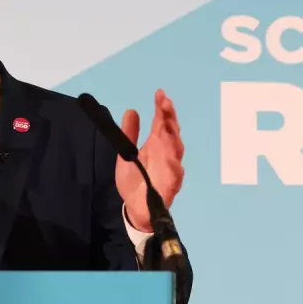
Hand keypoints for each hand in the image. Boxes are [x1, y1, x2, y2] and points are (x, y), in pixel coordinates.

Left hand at [115, 89, 184, 232]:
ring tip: (168, 123)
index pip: (162, 123)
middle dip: (170, 118)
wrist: (135, 209)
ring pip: (176, 151)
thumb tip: (131, 110)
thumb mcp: (126, 154)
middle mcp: (166, 154)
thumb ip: (128, 134)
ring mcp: (170, 170)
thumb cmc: (135, 180)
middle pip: (172, 133)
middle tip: (165, 103)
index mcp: (156, 145)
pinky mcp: (169, 187)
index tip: (160, 93)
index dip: (162, 108)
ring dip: (173, 137)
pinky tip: (174, 162)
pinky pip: (175, 177)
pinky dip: (175, 168)